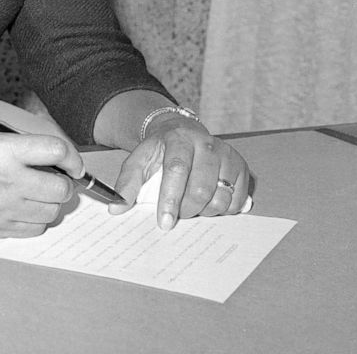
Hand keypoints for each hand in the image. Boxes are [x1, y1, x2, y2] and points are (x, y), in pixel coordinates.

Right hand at [0, 124, 83, 237]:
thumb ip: (23, 144)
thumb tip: (58, 156)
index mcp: (2, 150)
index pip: (55, 152)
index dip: (71, 157)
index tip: (72, 162)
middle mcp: (4, 181)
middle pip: (60, 188)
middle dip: (64, 182)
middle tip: (56, 177)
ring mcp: (1, 209)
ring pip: (51, 211)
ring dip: (50, 202)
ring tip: (37, 191)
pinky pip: (35, 229)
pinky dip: (36, 218)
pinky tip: (24, 206)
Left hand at [110, 115, 250, 229]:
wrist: (182, 133)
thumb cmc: (160, 151)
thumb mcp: (139, 160)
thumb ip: (126, 183)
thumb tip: (115, 209)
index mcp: (179, 139)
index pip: (177, 170)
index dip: (170, 199)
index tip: (164, 223)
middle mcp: (207, 144)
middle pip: (201, 189)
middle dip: (186, 210)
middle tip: (176, 215)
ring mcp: (227, 154)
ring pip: (221, 198)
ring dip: (204, 211)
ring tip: (191, 205)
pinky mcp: (241, 167)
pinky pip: (236, 202)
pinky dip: (222, 210)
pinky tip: (208, 201)